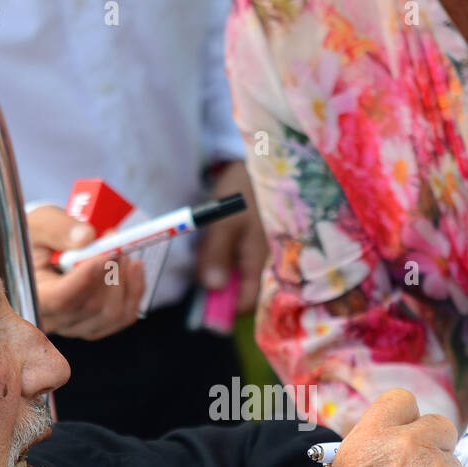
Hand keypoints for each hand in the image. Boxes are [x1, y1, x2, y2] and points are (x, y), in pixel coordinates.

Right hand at [27, 205, 144, 339]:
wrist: (46, 252)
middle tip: (116, 240)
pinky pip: (125, 315)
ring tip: (121, 251)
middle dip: (111, 271)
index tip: (104, 256)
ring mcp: (77, 327)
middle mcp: (54, 319)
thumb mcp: (39, 223)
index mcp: (34, 294)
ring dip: (125, 278)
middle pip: (92, 306)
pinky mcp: (98, 326)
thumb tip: (86, 238)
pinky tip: (132, 267)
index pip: (60, 299)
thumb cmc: (39, 237)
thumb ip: (57, 228)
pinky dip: (135, 288)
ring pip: (113, 313)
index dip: (86, 279)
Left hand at [197, 160, 267, 314]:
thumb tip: (212, 287)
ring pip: (241, 275)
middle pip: (241, 291)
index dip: (222, 307)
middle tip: (201, 270)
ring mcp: (264, 252)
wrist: (266, 159)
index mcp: (259, 262)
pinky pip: (242, 260)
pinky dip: (228, 257)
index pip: (244, 303)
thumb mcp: (224, 220)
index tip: (202, 299)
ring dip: (222, 270)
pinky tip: (218, 241)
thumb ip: (217, 253)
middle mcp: (266, 263)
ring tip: (208, 250)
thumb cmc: (245, 190)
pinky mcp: (259, 240)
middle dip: (220, 288)